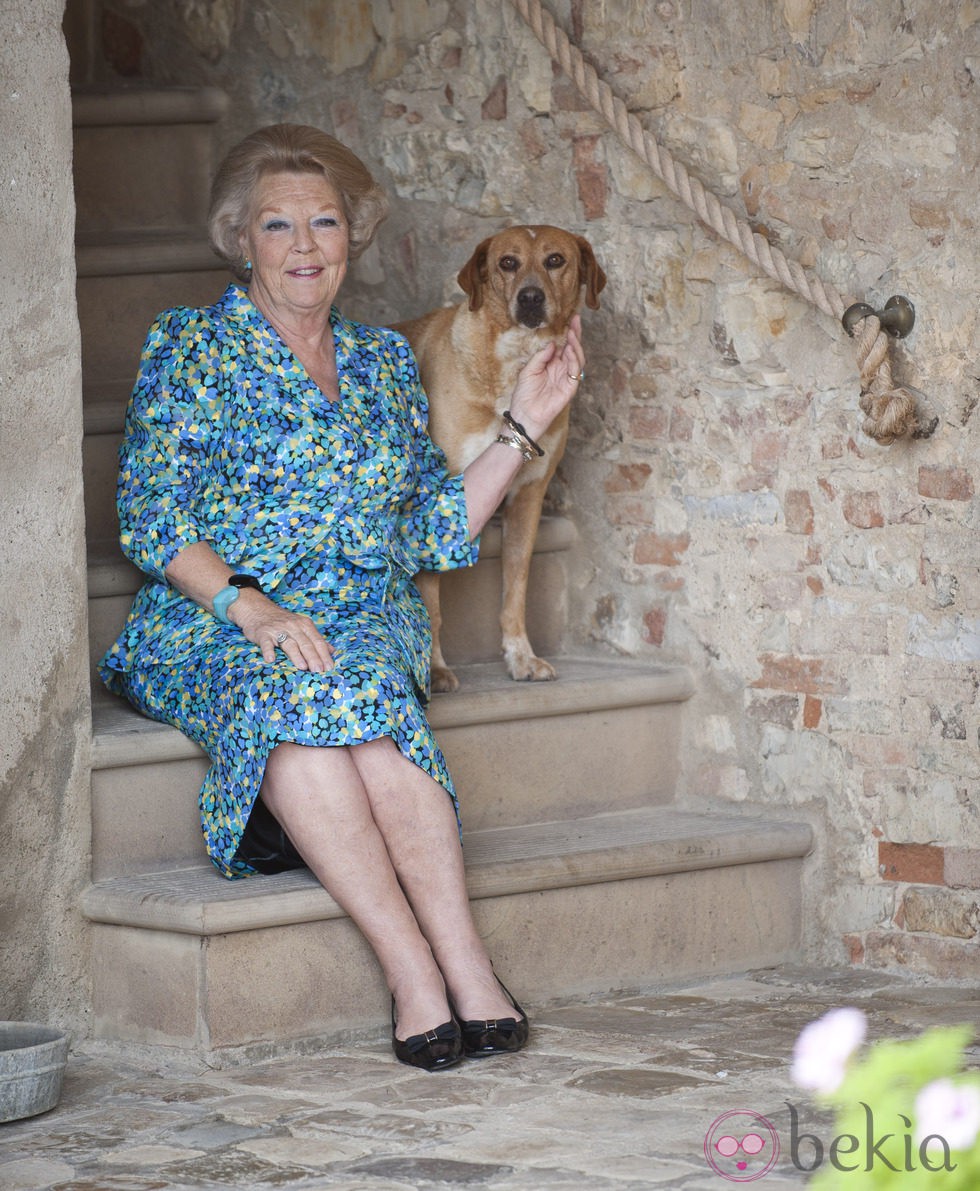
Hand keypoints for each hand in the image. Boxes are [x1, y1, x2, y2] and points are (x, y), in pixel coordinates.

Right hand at [228, 589, 334, 671]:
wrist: (258, 610)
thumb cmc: (283, 622)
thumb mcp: (302, 626)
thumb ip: (316, 639)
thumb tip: (332, 651)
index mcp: (305, 625)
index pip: (317, 641)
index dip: (324, 655)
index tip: (329, 667)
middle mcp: (293, 626)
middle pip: (306, 643)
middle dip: (314, 657)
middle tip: (319, 671)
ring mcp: (278, 629)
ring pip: (289, 643)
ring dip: (296, 655)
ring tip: (303, 667)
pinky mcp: (263, 633)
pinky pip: (266, 643)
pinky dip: (268, 651)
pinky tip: (271, 660)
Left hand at [507, 314, 585, 440]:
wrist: (525, 415)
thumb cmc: (524, 395)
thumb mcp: (528, 370)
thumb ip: (540, 357)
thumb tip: (553, 344)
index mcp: (552, 364)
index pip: (563, 345)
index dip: (568, 333)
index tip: (571, 318)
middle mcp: (561, 369)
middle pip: (573, 349)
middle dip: (576, 334)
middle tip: (576, 321)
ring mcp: (567, 378)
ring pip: (577, 358)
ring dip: (576, 345)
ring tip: (572, 334)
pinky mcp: (570, 388)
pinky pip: (575, 372)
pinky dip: (574, 360)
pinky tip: (570, 350)